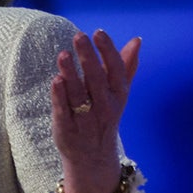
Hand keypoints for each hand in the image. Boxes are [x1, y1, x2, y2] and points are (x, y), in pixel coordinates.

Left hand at [50, 29, 140, 192]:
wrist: (94, 159)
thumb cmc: (105, 116)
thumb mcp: (118, 94)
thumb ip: (126, 66)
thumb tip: (137, 40)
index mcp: (118, 96)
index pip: (116, 71)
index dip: (108, 52)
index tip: (99, 33)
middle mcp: (104, 108)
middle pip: (97, 81)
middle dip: (89, 58)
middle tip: (79, 36)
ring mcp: (85, 120)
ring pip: (78, 95)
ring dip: (71, 74)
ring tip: (64, 54)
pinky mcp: (67, 130)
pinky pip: (63, 112)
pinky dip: (60, 97)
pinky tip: (56, 80)